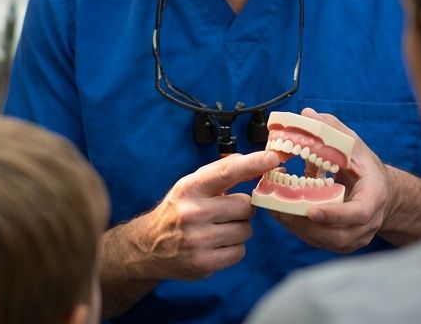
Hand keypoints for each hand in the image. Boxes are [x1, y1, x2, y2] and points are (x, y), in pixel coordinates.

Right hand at [129, 150, 279, 279]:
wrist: (148, 246)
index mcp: (188, 188)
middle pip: (245, 205)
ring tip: (217, 230)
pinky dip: (233, 248)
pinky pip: (240, 251)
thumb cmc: (177, 211)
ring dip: (238, 229)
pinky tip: (215, 245)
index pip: (225, 172)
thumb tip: (257, 161)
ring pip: (246, 230)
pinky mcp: (205, 262)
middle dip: (242, 209)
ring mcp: (198, 239)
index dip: (252, 163)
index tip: (272, 158)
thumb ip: (220, 174)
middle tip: (225, 212)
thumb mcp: (189, 187)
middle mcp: (192, 212)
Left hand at [270, 107, 390, 252]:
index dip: (336, 215)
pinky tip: (280, 214)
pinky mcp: (343, 242)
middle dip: (307, 225)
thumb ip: (332, 130)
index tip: (312, 211)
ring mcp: (356, 236)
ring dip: (299, 229)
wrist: (379, 191)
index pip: (359, 213)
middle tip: (280, 210)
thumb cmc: (363, 166)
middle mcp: (368, 222)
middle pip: (340, 235)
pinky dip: (299, 230)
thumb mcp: (353, 144)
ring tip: (274, 210)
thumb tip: (307, 113)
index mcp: (374, 197)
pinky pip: (320, 241)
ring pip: (327, 241)